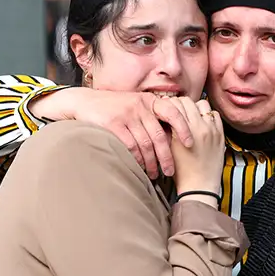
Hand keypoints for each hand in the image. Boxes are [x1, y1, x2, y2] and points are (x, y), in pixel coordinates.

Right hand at [32, 87, 193, 178]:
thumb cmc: (115, 108)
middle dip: (166, 157)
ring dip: (151, 162)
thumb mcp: (137, 105)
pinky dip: (136, 159)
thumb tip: (174, 138)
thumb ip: (153, 117)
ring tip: (154, 174)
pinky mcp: (112, 123)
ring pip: (145, 144)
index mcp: (150, 101)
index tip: (190, 144)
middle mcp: (140, 106)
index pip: (173, 113)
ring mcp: (126, 114)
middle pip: (159, 136)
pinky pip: (129, 146)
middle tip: (170, 172)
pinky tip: (139, 168)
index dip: (184, 129)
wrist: (84, 102)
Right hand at [169, 98, 223, 198]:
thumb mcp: (168, 148)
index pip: (174, 104)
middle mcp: (199, 126)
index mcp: (184, 130)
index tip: (166, 109)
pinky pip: (215, 115)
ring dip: (195, 108)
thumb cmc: (181, 171)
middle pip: (188, 101)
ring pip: (203, 104)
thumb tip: (165, 115)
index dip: (168, 105)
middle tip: (177, 111)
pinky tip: (202, 123)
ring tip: (191, 116)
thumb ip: (167, 129)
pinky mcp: (220, 134)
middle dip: (180, 104)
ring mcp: (212, 129)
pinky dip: (208, 115)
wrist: (199, 186)